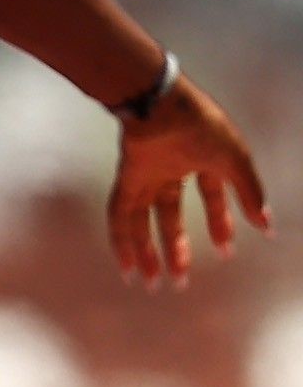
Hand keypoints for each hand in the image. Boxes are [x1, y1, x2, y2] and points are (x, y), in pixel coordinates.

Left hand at [109, 74, 271, 289]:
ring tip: (151, 284)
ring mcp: (146, 173)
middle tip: (181, 280)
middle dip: (176, 247)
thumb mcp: (236, 161)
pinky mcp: (126, 178)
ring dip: (147, 252)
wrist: (162, 103)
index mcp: (202, 160)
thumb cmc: (202, 125)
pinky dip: (121, 241)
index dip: (219, 223)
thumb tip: (266, 225)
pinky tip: (126, 266)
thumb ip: (250, 193)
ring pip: (143, 220)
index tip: (226, 251)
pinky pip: (119, 214)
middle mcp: (171, 169)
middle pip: (170, 215)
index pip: (210, 197)